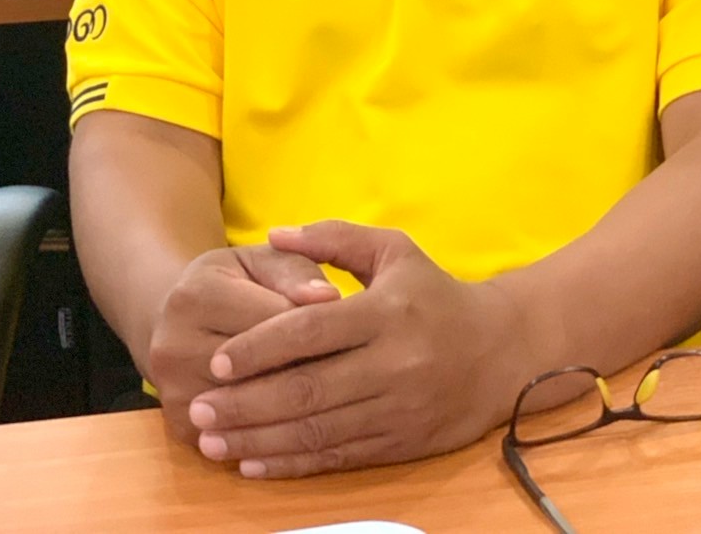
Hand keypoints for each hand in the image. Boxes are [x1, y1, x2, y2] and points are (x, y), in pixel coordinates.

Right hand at [148, 243, 339, 443]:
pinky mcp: (179, 428)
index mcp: (196, 295)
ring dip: (296, 409)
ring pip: (250, 411)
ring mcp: (171, 392)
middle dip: (311, 370)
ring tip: (335, 399)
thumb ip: (297, 272)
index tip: (356, 333)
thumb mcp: (264, 262)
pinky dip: (273, 434)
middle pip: (259, 370)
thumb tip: (332, 297)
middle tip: (355, 373)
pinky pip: (237, 439)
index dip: (320, 328)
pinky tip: (305, 424)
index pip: (272, 320)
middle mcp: (173, 345)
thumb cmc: (237, 282)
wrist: (180, 317)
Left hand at [187, 221, 531, 477]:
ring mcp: (397, 409)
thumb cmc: (435, 294)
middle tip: (198, 408)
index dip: (260, 348)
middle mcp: (392, 363)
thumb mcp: (393, 251)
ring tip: (211, 441)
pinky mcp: (401, 443)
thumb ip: (333, 239)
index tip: (218, 361)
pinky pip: (337, 458)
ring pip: (316, 430)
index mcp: (386, 312)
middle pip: (305, 389)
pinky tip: (253, 462)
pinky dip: (291, 465)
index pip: (310, 332)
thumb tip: (275, 234)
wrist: (501, 351)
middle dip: (245, 402)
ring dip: (257, 438)